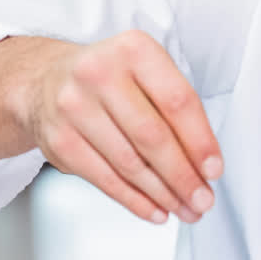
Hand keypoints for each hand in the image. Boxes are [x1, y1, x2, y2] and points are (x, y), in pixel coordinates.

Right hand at [23, 29, 221, 223]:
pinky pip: (105, 180)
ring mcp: (75, 108)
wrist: (46, 81)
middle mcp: (99, 74)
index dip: (200, 142)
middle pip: (153, 137)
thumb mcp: (145, 73)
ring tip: (184, 208)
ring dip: (163, 194)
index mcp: (133, 51)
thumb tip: (204, 163)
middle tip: (203, 199)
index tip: (214, 170)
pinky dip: (135, 200)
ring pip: (130, 163)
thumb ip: (175, 109)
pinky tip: (155, 209)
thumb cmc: (110, 79)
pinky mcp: (59, 141)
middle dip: (184, 176)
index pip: (177, 102)